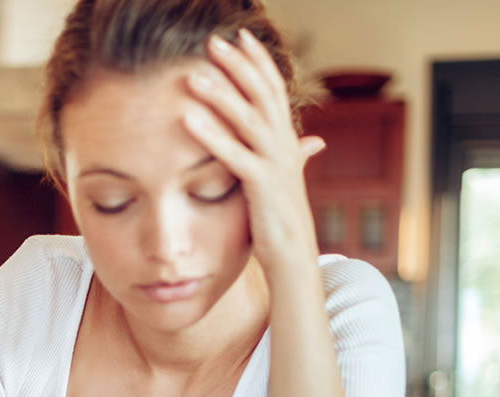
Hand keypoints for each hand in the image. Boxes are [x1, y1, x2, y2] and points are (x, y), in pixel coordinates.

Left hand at [182, 28, 326, 274]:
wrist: (293, 256)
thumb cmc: (281, 219)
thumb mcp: (286, 181)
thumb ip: (294, 156)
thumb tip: (312, 141)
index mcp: (286, 141)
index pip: (274, 89)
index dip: (258, 61)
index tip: (240, 36)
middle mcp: (284, 146)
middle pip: (262, 94)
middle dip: (238, 65)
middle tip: (213, 41)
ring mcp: (275, 165)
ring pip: (249, 119)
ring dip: (221, 95)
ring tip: (194, 75)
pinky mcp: (261, 186)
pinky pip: (233, 155)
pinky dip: (211, 133)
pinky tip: (187, 117)